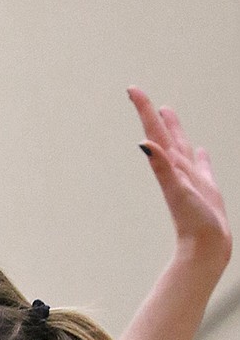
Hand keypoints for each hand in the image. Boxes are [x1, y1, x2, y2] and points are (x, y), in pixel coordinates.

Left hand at [129, 88, 231, 274]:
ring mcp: (191, 179)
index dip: (144, 110)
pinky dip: (200, 156)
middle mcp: (178, 170)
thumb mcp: (177, 190)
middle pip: (164, 135)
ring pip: (181, 147)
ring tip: (168, 113)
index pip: (154, 132)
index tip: (132, 89)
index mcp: (171, 166)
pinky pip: (202, 166)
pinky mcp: (205, 190)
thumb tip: (144, 143)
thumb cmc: (193, 223)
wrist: (206, 250)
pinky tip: (201, 151)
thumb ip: (162, 166)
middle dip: (153, 115)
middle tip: (141, 96)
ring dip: (174, 129)